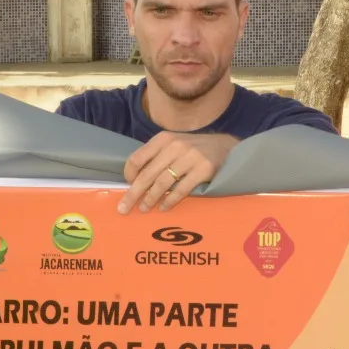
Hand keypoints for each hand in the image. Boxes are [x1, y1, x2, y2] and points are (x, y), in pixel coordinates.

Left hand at [118, 133, 236, 213]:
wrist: (224, 146)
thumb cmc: (193, 149)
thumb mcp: (173, 144)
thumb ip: (156, 156)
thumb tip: (135, 179)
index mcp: (163, 139)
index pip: (137, 157)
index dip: (129, 174)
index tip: (128, 184)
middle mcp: (175, 146)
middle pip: (147, 174)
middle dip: (134, 193)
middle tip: (124, 208)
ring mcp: (190, 158)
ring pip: (163, 183)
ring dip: (151, 199)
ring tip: (144, 209)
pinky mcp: (203, 170)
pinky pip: (182, 189)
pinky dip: (170, 201)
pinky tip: (164, 207)